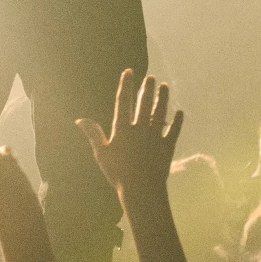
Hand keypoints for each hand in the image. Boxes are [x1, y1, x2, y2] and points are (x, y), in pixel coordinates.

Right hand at [78, 68, 183, 204]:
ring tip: (165, 87)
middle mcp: (140, 128)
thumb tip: (80, 120)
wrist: (141, 189)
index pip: (123, 102)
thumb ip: (93, 134)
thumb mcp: (101, 153)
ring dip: (163, 99)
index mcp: (123, 129)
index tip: (129, 72)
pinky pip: (174, 131)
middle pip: (144, 104)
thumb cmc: (118, 173)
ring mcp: (155, 137)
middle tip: (152, 77)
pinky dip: (177, 121)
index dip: (126, 85)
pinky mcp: (167, 147)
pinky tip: (180, 112)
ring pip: (160, 113)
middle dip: (148, 89)